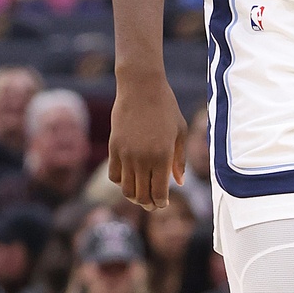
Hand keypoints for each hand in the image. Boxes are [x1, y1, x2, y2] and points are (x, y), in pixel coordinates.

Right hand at [109, 69, 187, 210]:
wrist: (141, 87)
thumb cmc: (166, 108)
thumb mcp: (180, 132)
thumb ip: (179, 159)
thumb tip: (178, 182)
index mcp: (163, 156)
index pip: (159, 192)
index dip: (161, 202)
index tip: (162, 203)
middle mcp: (143, 159)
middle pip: (142, 195)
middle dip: (148, 204)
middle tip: (152, 204)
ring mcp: (126, 154)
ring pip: (126, 189)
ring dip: (134, 196)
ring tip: (141, 195)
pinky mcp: (113, 148)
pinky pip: (113, 175)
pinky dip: (120, 182)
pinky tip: (129, 178)